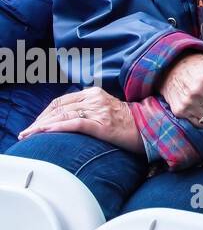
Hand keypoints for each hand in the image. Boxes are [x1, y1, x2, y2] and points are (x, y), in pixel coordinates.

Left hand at [18, 87, 145, 154]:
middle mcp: (96, 98)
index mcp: (95, 93)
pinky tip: (44, 132)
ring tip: (28, 135)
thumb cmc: (127, 123)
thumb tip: (65, 117)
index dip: (44, 113)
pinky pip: (75, 124)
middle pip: (58, 107)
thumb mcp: (106, 109)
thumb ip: (88, 108)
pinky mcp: (103, 125)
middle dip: (38, 121)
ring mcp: (100, 111)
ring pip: (63, 115)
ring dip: (41, 126)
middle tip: (26, 133)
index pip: (61, 101)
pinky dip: (57, 127)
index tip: (33, 125)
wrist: (150, 129)